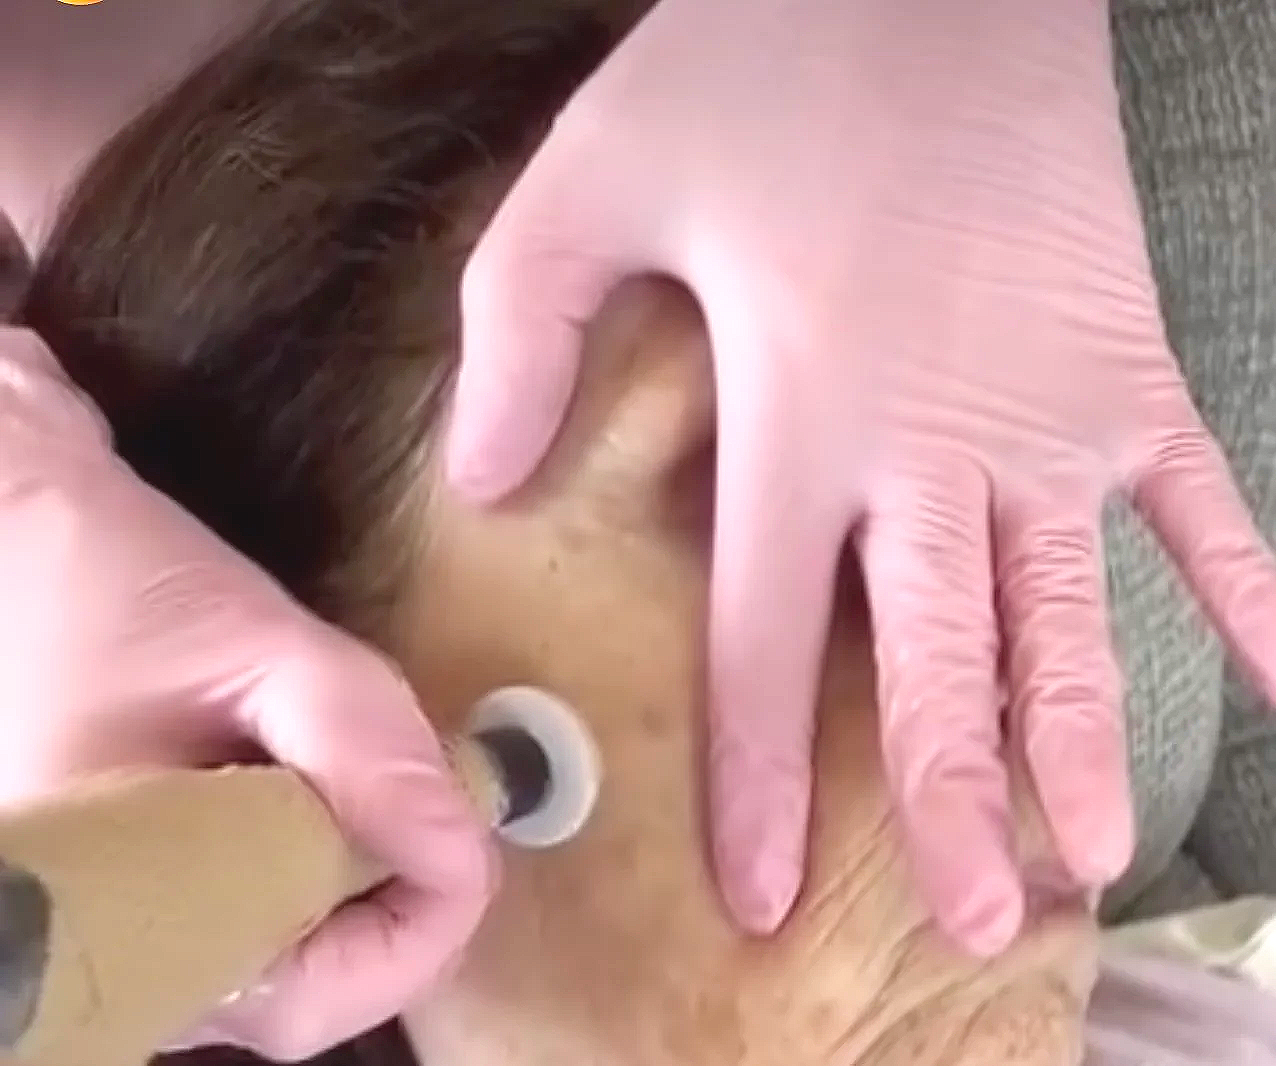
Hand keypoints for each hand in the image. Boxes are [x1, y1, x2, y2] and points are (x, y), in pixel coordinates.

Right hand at [0, 325, 493, 1057]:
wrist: (26, 549)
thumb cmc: (123, 597)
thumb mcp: (265, 653)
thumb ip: (369, 751)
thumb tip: (466, 848)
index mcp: (124, 923)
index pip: (310, 1002)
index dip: (414, 933)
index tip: (470, 835)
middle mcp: (120, 962)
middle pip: (314, 992)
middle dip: (400, 898)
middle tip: (439, 798)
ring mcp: (131, 935)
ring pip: (296, 959)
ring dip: (369, 877)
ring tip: (375, 776)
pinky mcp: (149, 896)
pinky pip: (267, 918)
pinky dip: (329, 862)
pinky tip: (328, 787)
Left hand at [446, 0, 1275, 953]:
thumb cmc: (756, 70)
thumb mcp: (586, 188)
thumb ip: (520, 341)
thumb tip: (479, 485)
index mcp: (797, 418)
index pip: (762, 641)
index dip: (758, 780)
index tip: (765, 895)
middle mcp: (931, 445)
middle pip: (938, 662)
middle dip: (949, 801)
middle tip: (980, 922)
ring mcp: (1048, 411)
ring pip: (1069, 612)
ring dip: (1081, 740)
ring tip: (1090, 854)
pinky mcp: (1127, 360)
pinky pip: (1203, 492)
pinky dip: (1244, 578)